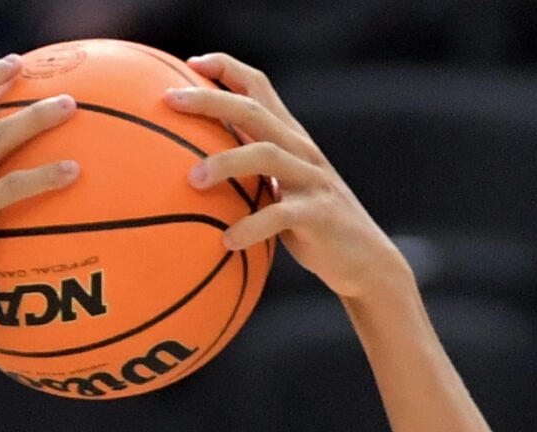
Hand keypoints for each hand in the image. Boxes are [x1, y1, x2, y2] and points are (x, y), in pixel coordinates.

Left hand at [166, 54, 409, 302]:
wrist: (365, 262)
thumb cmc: (312, 230)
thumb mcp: (281, 194)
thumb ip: (251, 175)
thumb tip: (193, 171)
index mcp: (291, 139)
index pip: (259, 88)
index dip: (226, 69)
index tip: (190, 64)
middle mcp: (302, 151)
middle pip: (254, 111)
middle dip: (211, 99)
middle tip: (170, 101)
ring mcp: (313, 180)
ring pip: (266, 154)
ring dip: (226, 162)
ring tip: (193, 179)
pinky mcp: (320, 214)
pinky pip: (280, 215)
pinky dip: (251, 227)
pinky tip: (227, 242)